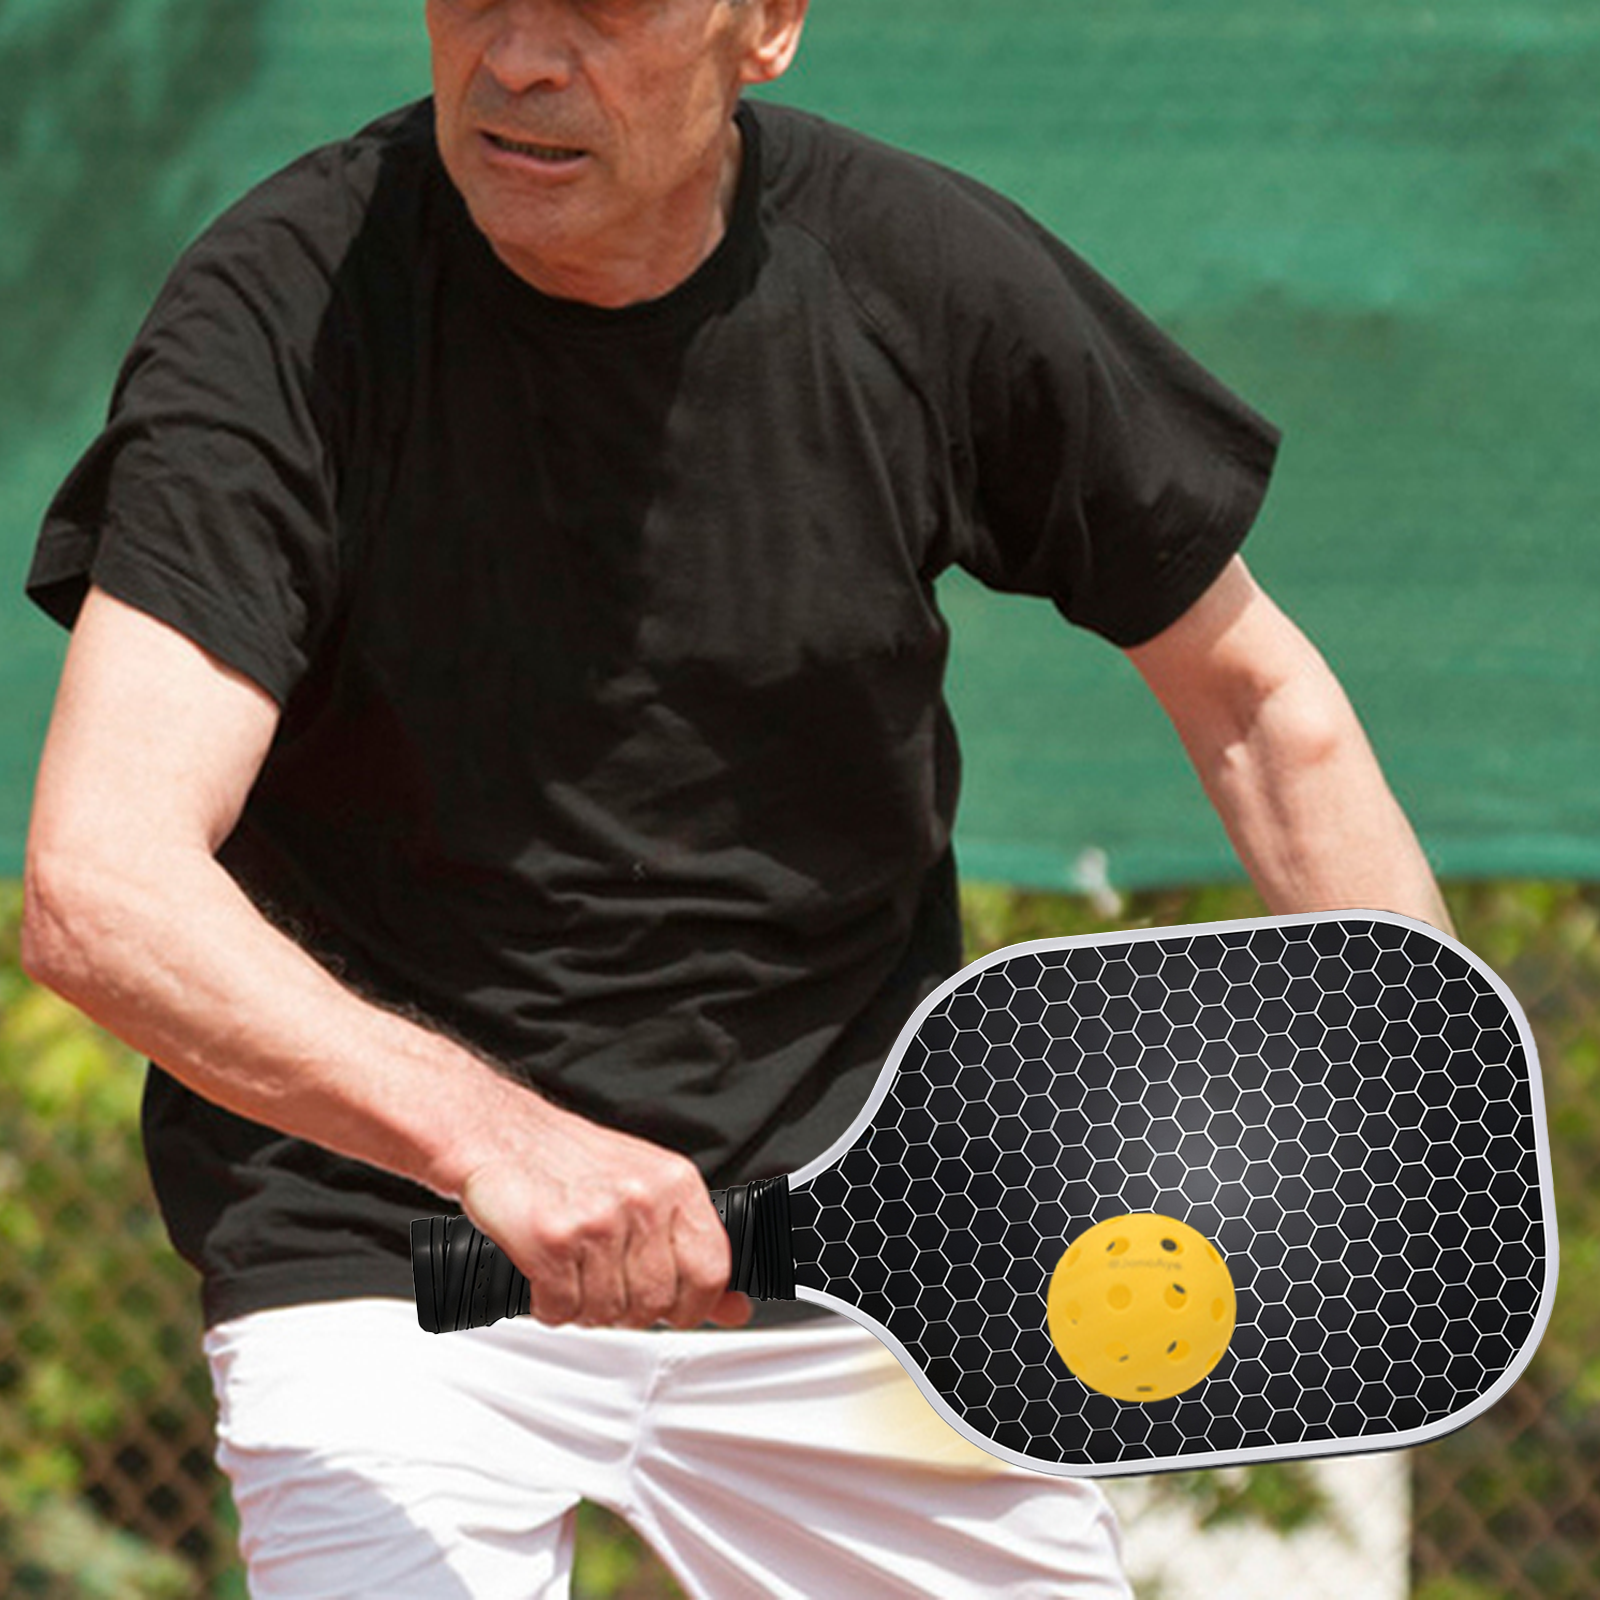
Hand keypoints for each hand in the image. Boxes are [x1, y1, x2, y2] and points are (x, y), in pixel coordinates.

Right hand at [453, 1101, 751, 1331]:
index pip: (711, 1269)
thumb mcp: (644, 1188)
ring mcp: (598, 1221)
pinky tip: (545, 1277)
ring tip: (572, 1274)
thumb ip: (689, 1246)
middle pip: (656, 1301)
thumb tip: (733, 1306)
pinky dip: (549, 1306)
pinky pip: (562, 1309)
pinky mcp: (552, 1241)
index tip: (677, 1309)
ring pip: (608, 1311)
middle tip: (606, 1286)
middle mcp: (641, 1199)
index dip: (695, 1304)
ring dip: (585, 1307)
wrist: (498, 1133)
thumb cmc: (567, 1160)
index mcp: (674, 1183)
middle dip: (628, 1309)